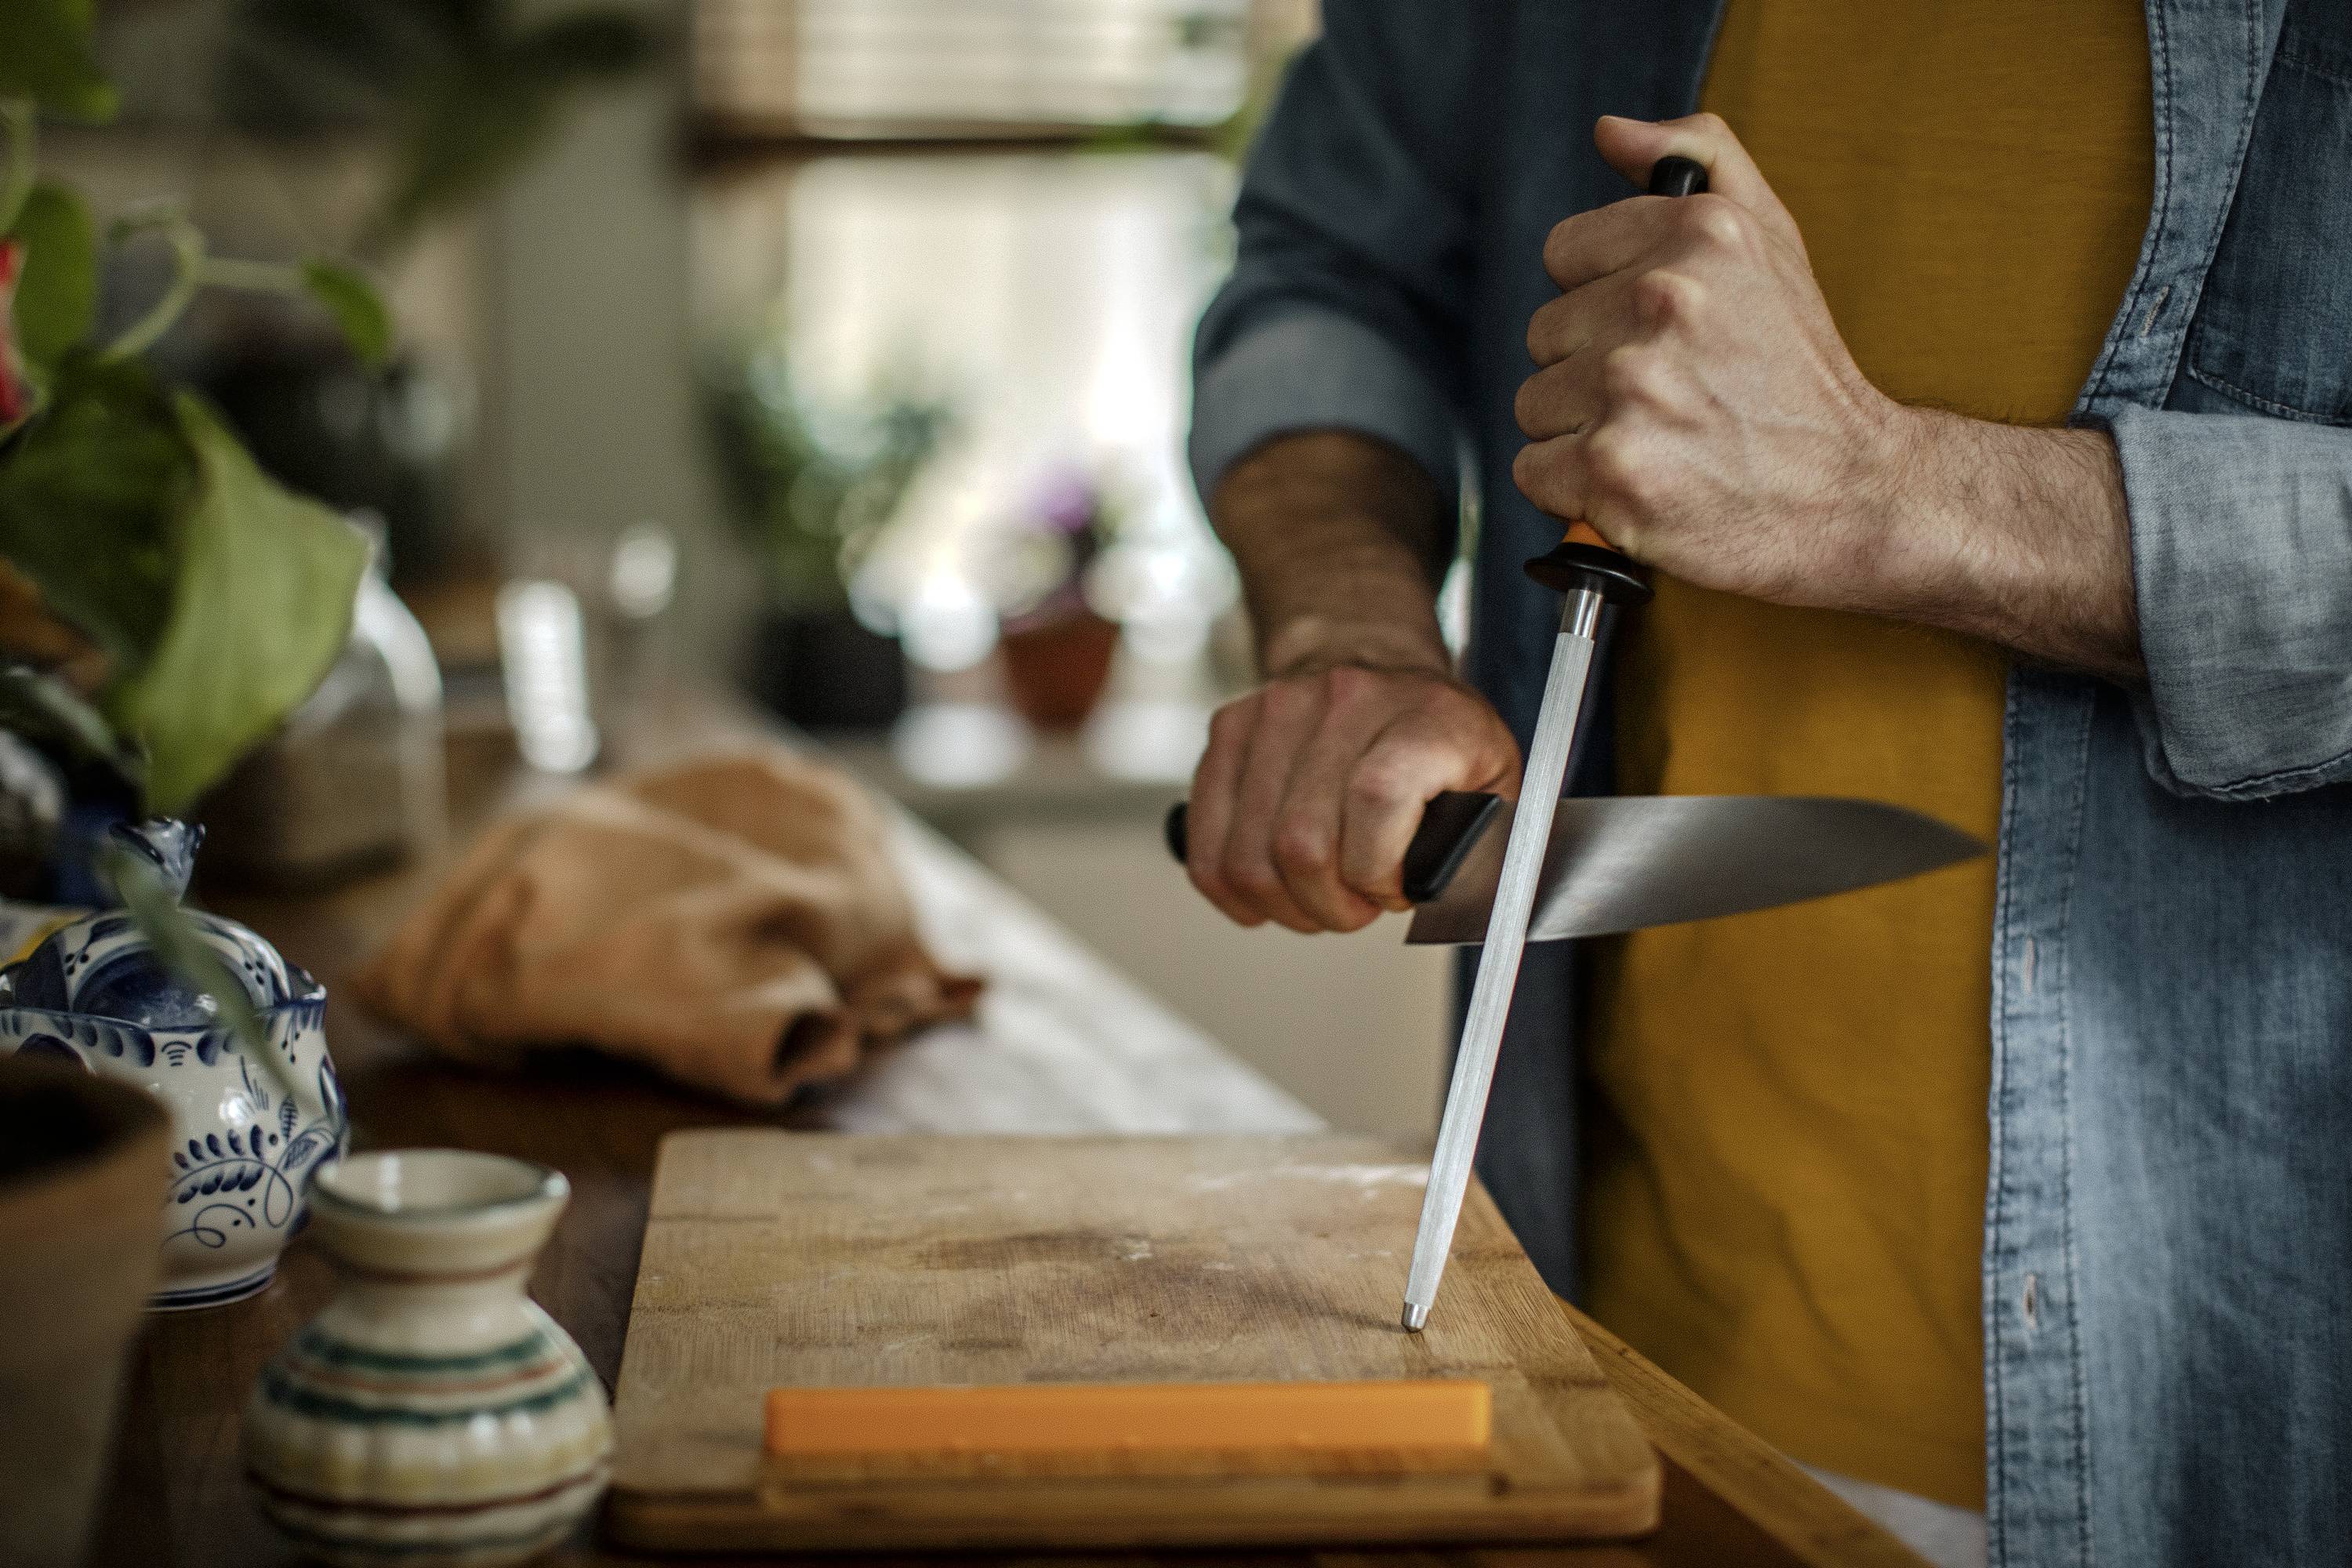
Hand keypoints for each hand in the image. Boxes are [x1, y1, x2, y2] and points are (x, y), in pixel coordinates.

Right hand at [1185, 661, 1520, 933]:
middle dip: (1330, 905)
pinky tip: (1270, 891)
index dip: (1377, 872)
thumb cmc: (1435, 736)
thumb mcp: (1494, 783)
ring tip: (1318, 895)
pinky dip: (1233, 888)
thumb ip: (1482, 846)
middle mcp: (1345, 701)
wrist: (1373, 659)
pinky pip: (1208, 844)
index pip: (1376, 799)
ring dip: (1284, 904)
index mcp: (1426, 716)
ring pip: (1249, 857)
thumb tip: (1444, 903)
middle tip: (1356, 904)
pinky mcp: (1229, 729)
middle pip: (1303, 844)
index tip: (1393, 890)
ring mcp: (1276, 710)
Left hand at [1512, 113, 2140, 674]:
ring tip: (1660, 439)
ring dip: (1581, 430)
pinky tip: (1639, 483)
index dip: (1603, 298)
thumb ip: (1699, 160)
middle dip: (1592, 367)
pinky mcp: (1612, 473)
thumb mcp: (1771, 240)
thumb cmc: (1798, 371)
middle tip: (1669, 395)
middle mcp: (1663, 303)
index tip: (1656, 331)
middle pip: (1545, 333)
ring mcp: (1634, 391)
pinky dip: (1574, 490)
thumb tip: (1611, 132)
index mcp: (1697, 237)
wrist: (1853, 494)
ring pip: (1535, 403)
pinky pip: (1534, 470)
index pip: (1564, 254)